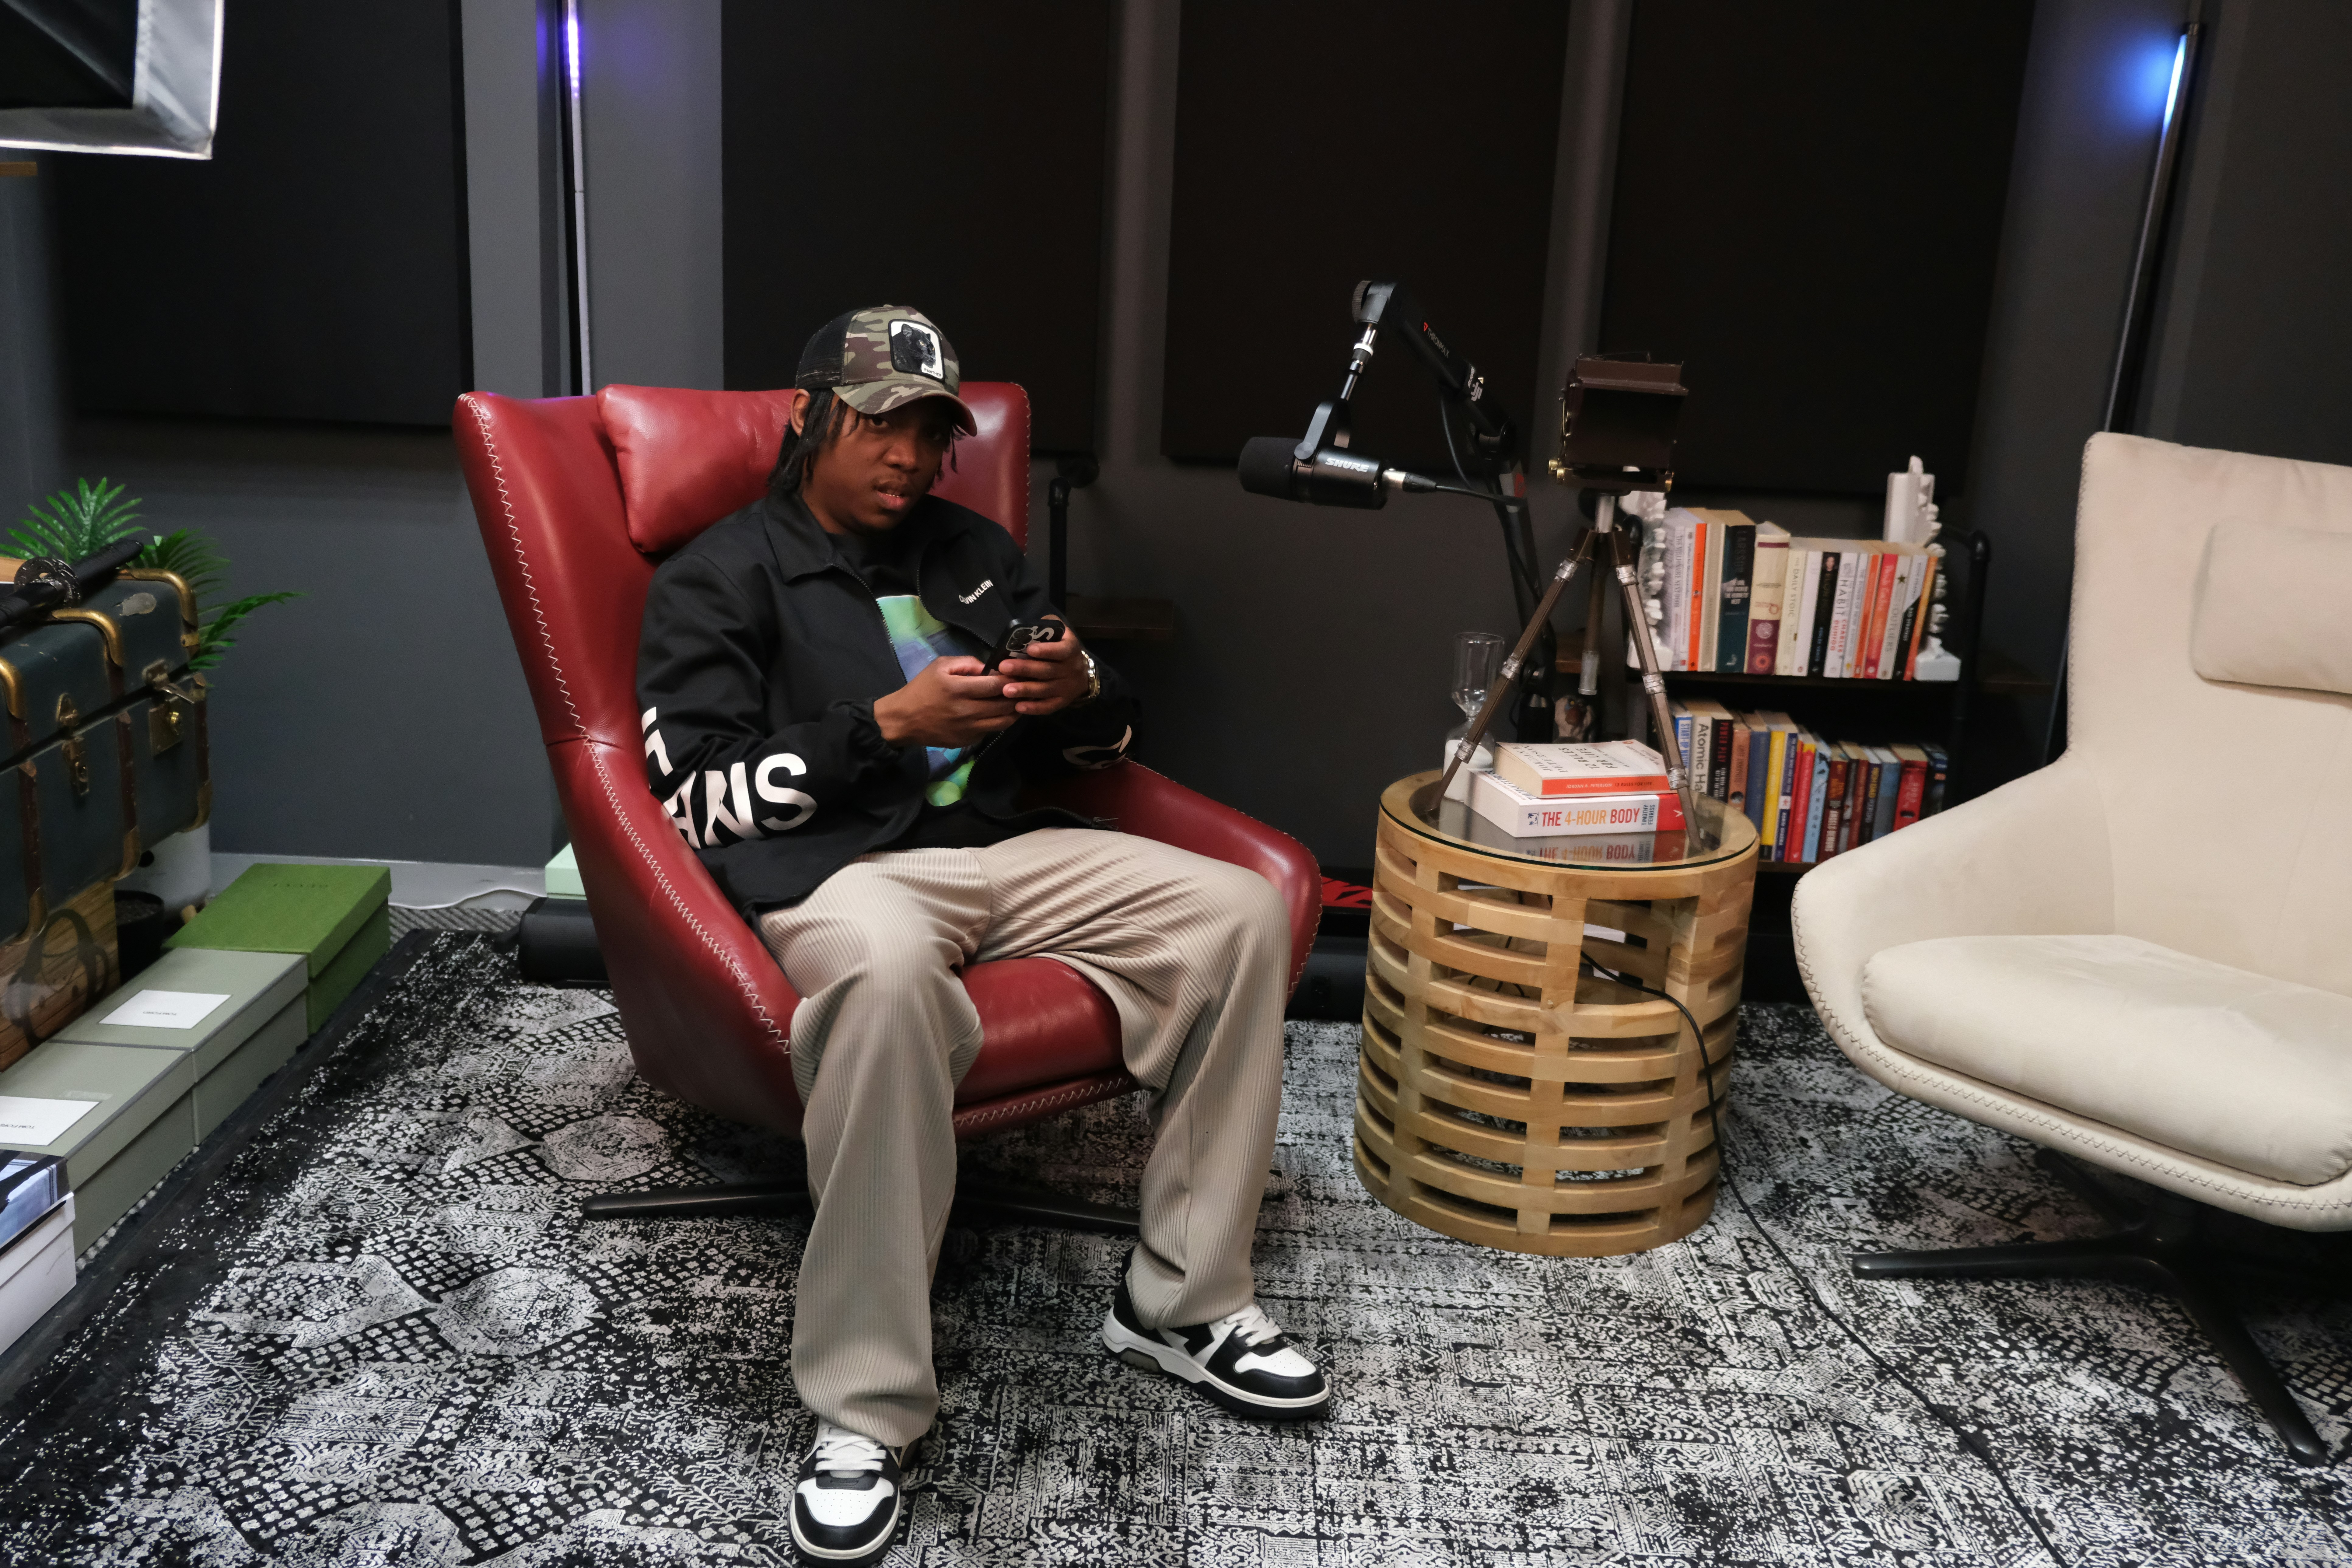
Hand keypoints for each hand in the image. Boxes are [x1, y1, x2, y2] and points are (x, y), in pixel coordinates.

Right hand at [873, 656, 1018, 748]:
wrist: (903, 720)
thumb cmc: (922, 689)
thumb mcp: (940, 666)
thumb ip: (967, 663)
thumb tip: (991, 668)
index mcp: (959, 689)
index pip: (997, 685)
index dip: (1012, 679)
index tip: (1018, 674)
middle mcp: (966, 711)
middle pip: (1005, 705)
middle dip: (1018, 695)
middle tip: (1023, 688)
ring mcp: (968, 729)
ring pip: (1003, 721)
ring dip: (1014, 711)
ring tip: (1017, 701)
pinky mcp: (967, 741)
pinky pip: (991, 731)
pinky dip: (999, 722)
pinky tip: (999, 713)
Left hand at [998, 626, 1090, 715]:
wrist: (1081, 673)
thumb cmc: (1062, 648)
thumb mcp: (1060, 632)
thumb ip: (1047, 626)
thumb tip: (1027, 628)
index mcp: (1071, 649)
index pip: (1061, 650)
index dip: (1046, 650)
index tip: (1029, 649)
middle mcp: (1071, 669)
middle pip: (1048, 670)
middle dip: (1025, 669)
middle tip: (1004, 667)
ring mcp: (1067, 688)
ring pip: (1046, 690)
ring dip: (1025, 690)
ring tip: (1006, 690)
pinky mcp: (1062, 702)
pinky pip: (1048, 707)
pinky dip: (1034, 708)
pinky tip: (1018, 707)